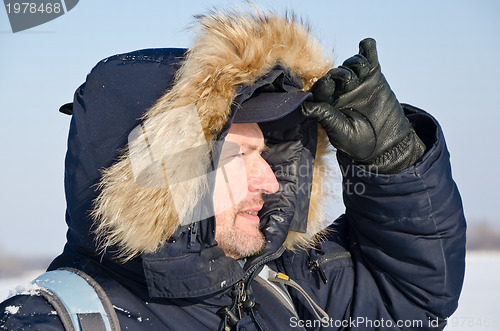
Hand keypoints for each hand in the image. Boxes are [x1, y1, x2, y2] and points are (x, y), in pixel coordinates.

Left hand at [302, 38, 424, 173]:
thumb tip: (304, 106)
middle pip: (336, 74)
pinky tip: (367, 44)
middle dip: (340, 75)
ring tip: (359, 72)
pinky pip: (368, 58)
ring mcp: (356, 81)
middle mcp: (339, 90)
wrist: (385, 143)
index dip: (324, 85)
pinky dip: (367, 49)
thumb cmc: (356, 142)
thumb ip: (325, 116)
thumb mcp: (339, 131)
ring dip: (353, 64)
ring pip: (350, 65)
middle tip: (348, 82)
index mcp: (327, 102)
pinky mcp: (373, 75)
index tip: (329, 84)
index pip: (321, 88)